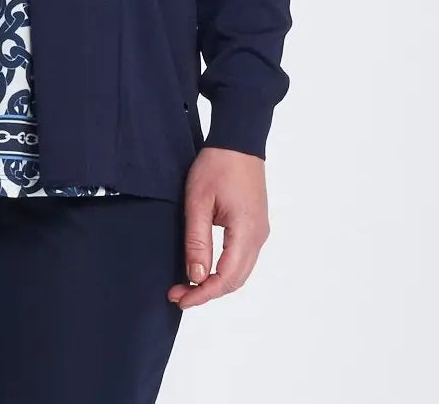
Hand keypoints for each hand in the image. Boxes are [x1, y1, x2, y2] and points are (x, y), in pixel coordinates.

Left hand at [167, 147, 269, 308]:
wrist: (238, 140)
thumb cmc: (217, 165)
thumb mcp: (198, 201)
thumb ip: (197, 241)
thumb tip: (195, 276)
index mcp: (246, 232)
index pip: (226, 278)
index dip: (202, 293)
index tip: (180, 299)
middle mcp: (259, 236)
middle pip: (235, 280)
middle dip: (207, 292)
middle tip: (179, 294)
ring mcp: (260, 232)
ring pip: (240, 272)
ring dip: (215, 282)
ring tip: (188, 284)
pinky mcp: (256, 225)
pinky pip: (242, 258)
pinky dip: (224, 270)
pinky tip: (205, 268)